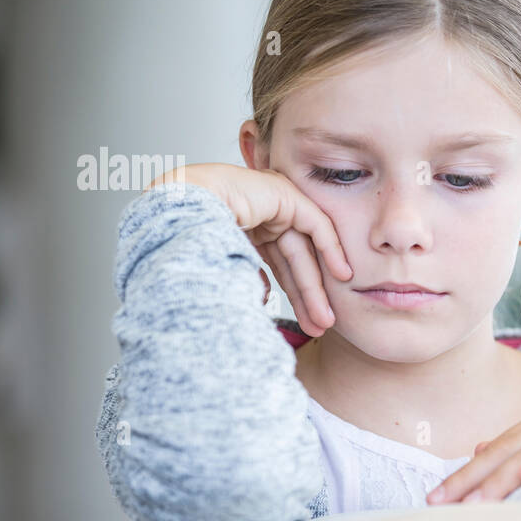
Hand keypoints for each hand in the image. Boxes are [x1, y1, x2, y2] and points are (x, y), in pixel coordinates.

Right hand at [148, 163, 352, 336]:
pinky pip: (316, 224)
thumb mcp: (224, 266)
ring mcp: (271, 201)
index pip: (276, 265)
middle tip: (321, 326)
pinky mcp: (284, 193)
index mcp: (243, 228)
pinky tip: (343, 275)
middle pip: (293, 261)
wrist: (177, 213)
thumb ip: (246, 276)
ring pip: (304, 250)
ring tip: (327, 318)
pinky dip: (331, 249)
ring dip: (317, 285)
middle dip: (307, 297)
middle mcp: (260, 214)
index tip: (306, 323)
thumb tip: (263, 296)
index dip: (293, 294)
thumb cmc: (186, 240)